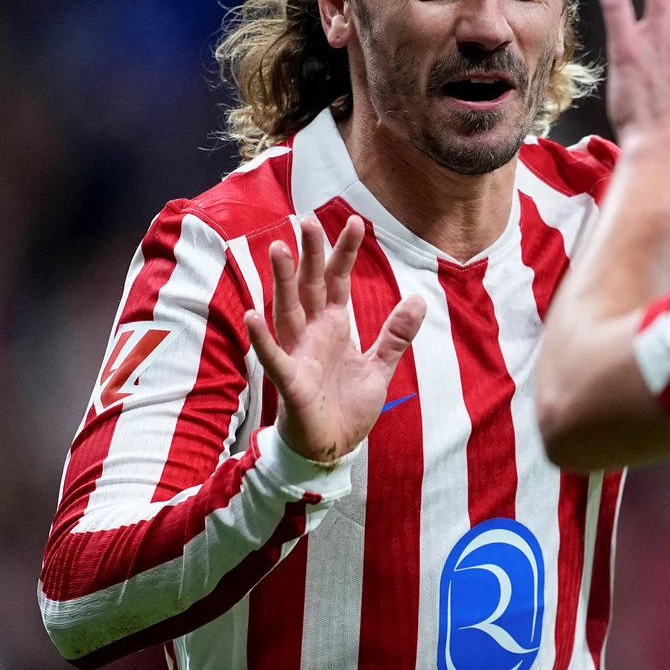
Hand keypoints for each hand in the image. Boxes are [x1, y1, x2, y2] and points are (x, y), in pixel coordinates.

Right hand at [242, 216, 426, 466]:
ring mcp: (298, 355)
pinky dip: (262, 338)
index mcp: (334, 328)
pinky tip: (252, 315)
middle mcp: (312, 335)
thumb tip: (417, 299)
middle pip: (309, 287)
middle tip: (307, 219)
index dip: (344, 254)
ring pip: (287, 311)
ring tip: (278, 250)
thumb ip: (395, 334)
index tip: (355, 222)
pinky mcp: (290, 382)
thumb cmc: (347, 407)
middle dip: (309, 255)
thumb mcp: (379, 367)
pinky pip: (274, 357)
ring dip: (281, 282)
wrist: (332, 449)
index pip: (338, 282)